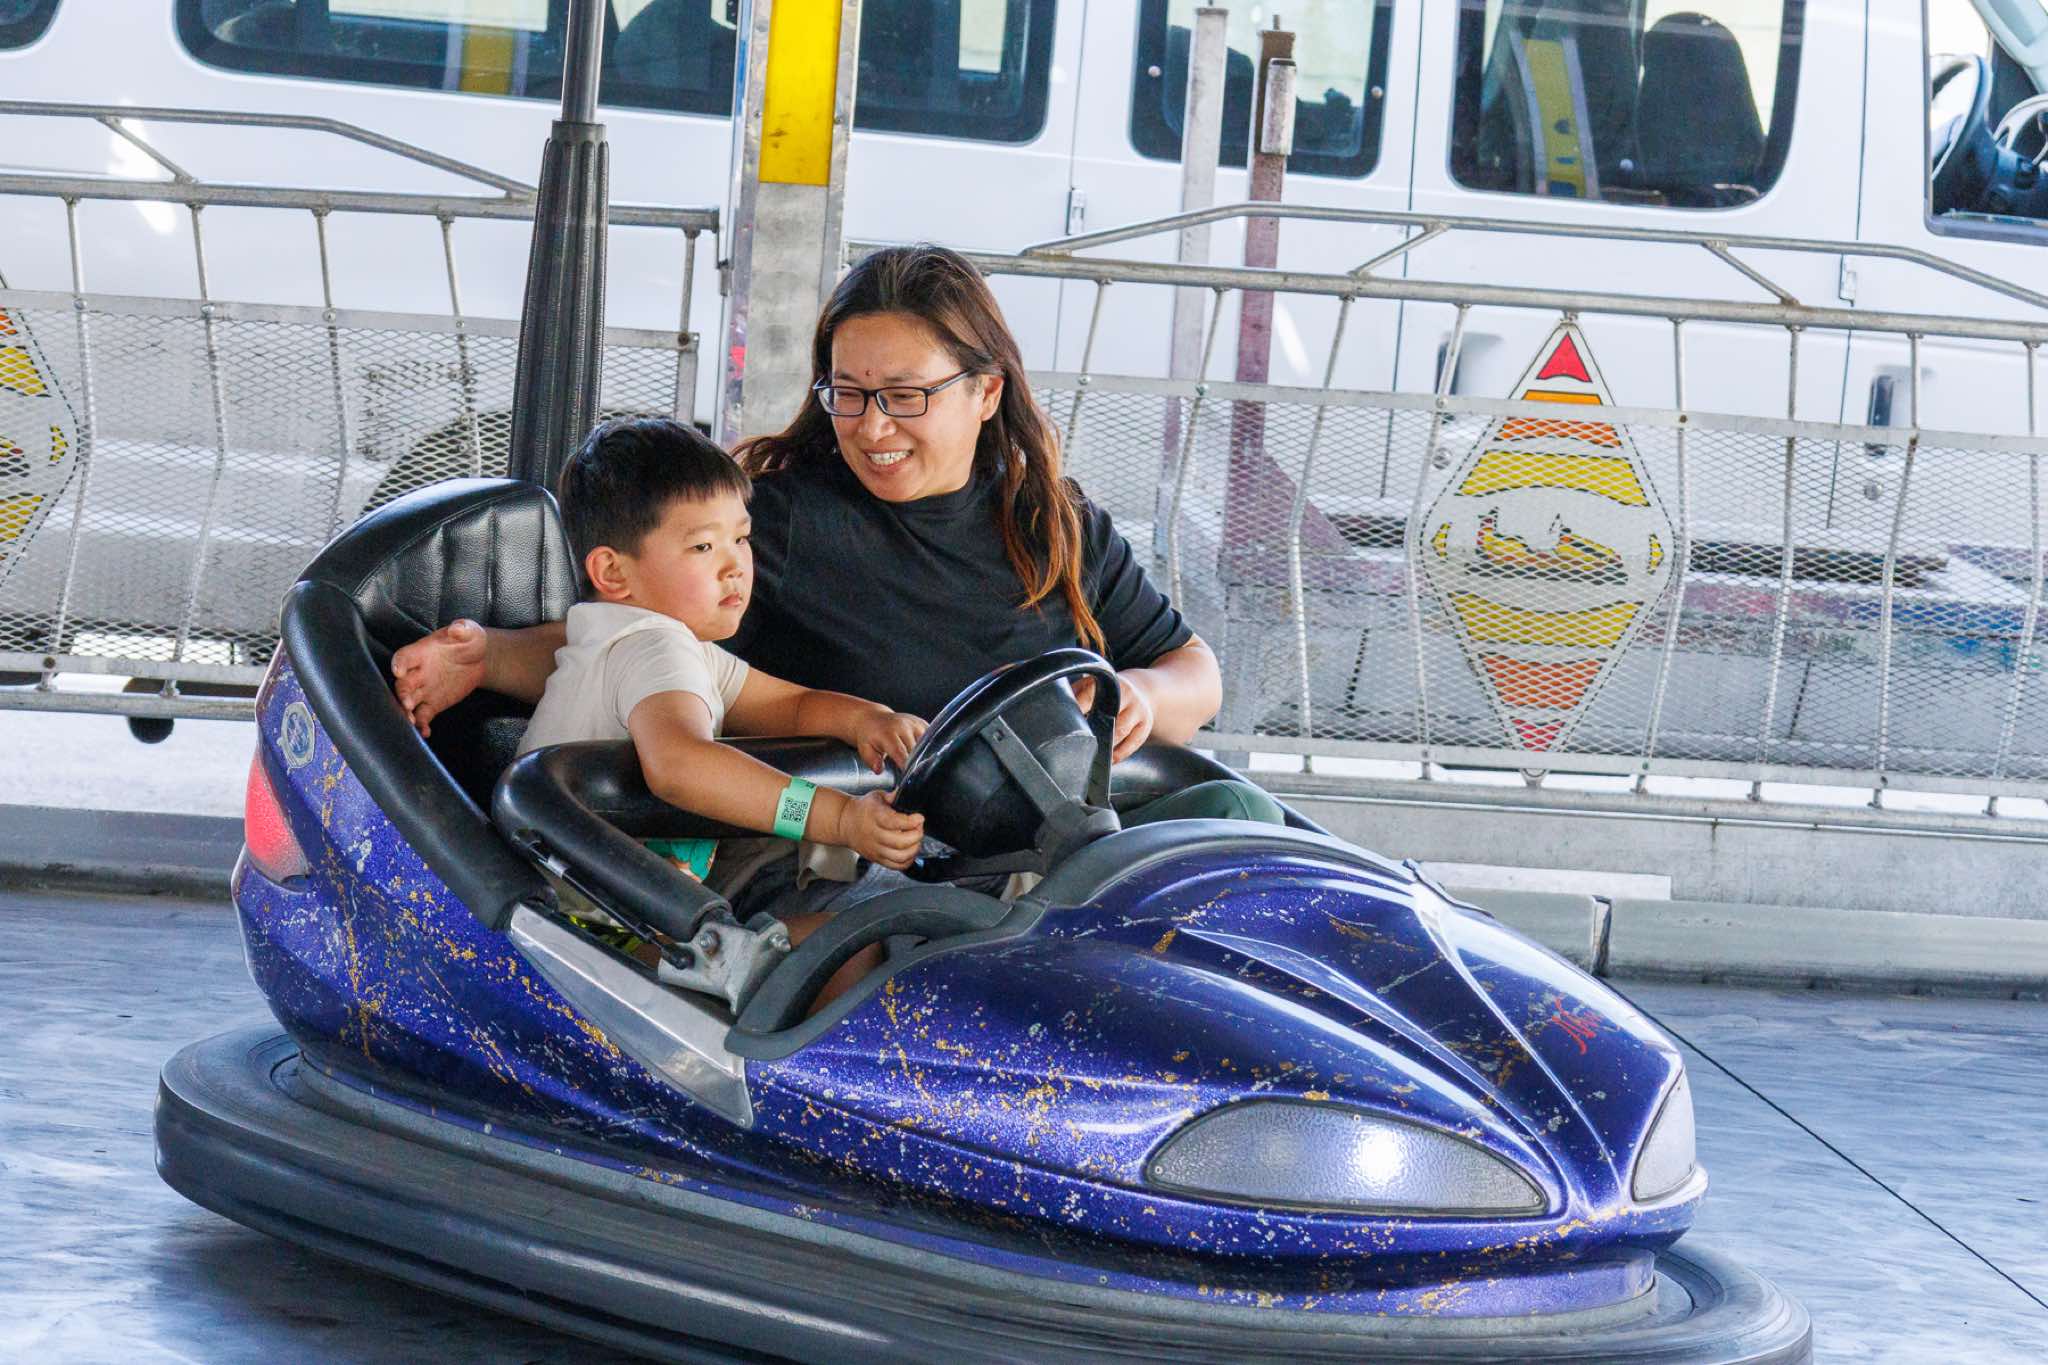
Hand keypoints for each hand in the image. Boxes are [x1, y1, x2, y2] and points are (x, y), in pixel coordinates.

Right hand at [391, 618, 486, 737]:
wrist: (479, 660)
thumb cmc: (469, 641)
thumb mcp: (470, 632)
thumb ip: (463, 629)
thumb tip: (458, 628)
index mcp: (421, 653)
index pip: (404, 657)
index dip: (400, 663)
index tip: (399, 671)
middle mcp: (418, 672)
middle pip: (402, 684)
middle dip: (403, 693)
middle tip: (408, 703)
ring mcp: (423, 689)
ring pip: (408, 702)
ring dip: (407, 712)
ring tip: (412, 722)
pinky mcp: (433, 703)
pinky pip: (423, 715)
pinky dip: (422, 725)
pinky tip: (425, 733)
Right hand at [832, 790, 924, 869]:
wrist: (845, 823)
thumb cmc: (862, 810)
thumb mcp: (877, 796)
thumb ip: (894, 796)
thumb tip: (908, 795)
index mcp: (875, 816)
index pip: (895, 822)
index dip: (911, 822)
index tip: (919, 818)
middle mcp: (874, 834)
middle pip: (900, 842)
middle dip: (916, 835)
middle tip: (919, 828)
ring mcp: (875, 849)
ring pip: (900, 856)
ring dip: (914, 848)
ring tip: (916, 840)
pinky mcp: (877, 858)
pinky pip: (896, 866)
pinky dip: (908, 860)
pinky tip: (910, 851)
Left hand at [852, 708, 926, 773]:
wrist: (874, 719)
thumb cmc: (870, 737)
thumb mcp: (865, 748)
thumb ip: (871, 760)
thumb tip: (879, 769)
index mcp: (888, 734)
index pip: (901, 753)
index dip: (906, 766)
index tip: (908, 777)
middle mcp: (903, 726)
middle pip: (915, 751)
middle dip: (914, 764)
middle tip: (911, 776)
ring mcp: (915, 724)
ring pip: (925, 746)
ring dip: (922, 756)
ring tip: (916, 765)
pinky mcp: (922, 724)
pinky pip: (930, 739)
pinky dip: (927, 749)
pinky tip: (921, 755)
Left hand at [1069, 671, 1156, 762]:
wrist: (1139, 691)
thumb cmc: (1107, 692)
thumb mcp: (1091, 685)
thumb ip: (1075, 695)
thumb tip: (1056, 710)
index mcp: (1109, 682)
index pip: (1090, 697)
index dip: (1078, 711)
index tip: (1068, 724)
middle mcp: (1127, 694)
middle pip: (1108, 717)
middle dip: (1094, 732)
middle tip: (1079, 743)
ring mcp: (1138, 710)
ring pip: (1120, 732)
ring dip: (1106, 746)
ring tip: (1092, 754)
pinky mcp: (1145, 725)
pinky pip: (1132, 744)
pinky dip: (1119, 754)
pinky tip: (1109, 759)